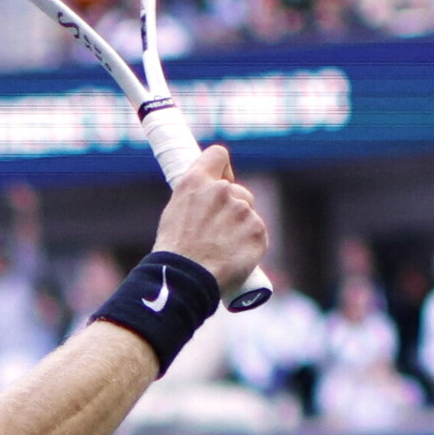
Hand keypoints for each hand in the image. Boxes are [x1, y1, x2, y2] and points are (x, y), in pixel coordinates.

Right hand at [155, 144, 267, 287]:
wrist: (186, 278)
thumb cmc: (175, 250)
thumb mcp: (175, 212)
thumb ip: (197, 199)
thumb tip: (210, 200)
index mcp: (196, 182)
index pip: (218, 155)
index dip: (223, 169)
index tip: (221, 181)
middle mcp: (222, 190)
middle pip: (239, 190)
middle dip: (233, 207)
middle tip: (217, 231)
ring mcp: (243, 210)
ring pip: (248, 214)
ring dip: (240, 228)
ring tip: (221, 249)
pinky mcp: (258, 231)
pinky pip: (257, 233)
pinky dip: (249, 244)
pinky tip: (233, 256)